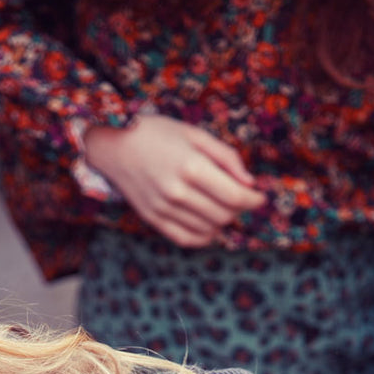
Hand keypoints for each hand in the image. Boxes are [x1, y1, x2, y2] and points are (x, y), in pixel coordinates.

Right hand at [83, 114, 265, 247]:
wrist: (113, 146)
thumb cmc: (156, 133)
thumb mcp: (195, 133)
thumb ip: (226, 157)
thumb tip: (249, 183)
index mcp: (192, 166)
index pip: (235, 196)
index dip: (253, 200)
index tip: (260, 197)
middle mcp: (178, 192)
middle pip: (224, 215)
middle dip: (240, 209)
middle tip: (240, 198)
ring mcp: (164, 209)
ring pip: (209, 229)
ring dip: (223, 221)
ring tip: (223, 206)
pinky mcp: (153, 219)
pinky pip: (187, 239)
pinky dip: (204, 236)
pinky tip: (209, 225)